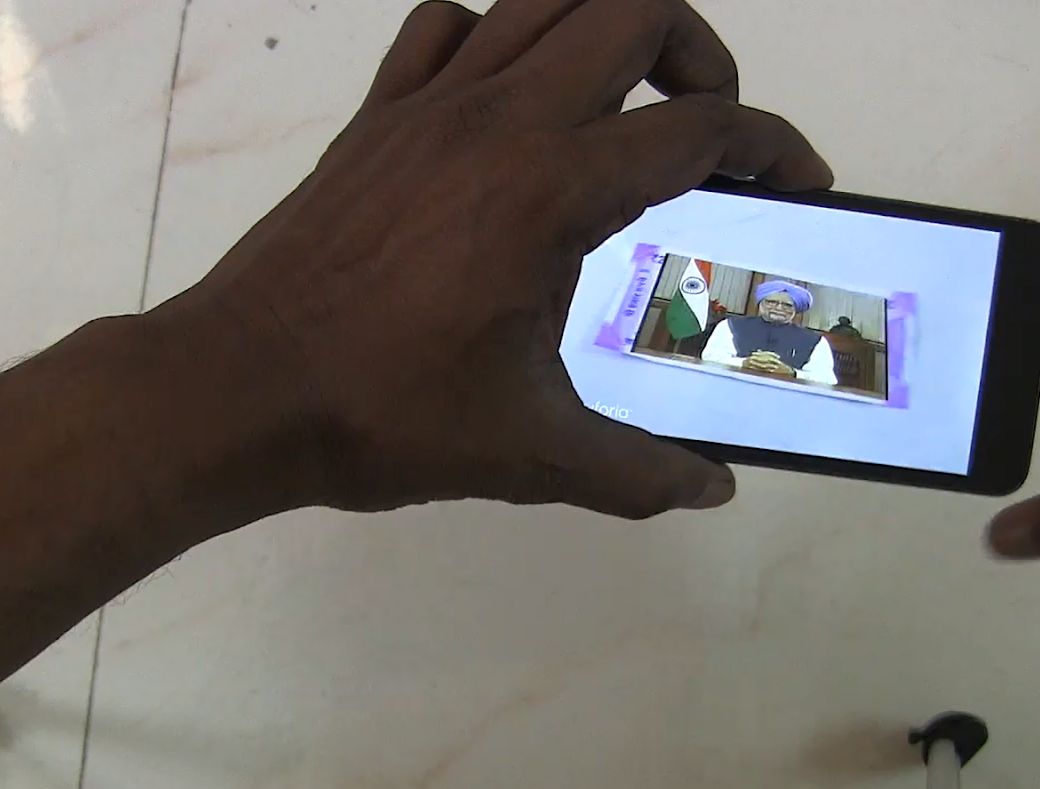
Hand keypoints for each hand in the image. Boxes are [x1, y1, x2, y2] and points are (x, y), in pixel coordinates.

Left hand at [154, 0, 832, 518]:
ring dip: (611, 27)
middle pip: (638, 10)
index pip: (702, 127)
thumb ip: (638, 471)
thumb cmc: (386, 414)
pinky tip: (511, 101)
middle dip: (703, 54)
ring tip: (628, 99)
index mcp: (553, 189)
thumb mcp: (533, 452)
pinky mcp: (380, 114)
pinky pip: (451, 23)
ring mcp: (432, 103)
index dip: (774, 145)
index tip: (798, 182)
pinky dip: (500, 34)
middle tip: (708, 127)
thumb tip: (712, 489)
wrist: (241, 388)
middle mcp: (502, 118)